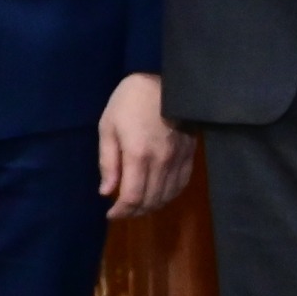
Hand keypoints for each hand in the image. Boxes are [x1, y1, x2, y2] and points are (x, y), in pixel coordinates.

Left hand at [94, 72, 193, 218]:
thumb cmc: (129, 102)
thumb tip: (106, 192)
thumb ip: (108, 163)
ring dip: (152, 206)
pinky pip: (182, 184)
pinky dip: (169, 195)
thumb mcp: (108, 128)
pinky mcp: (190, 154)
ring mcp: (178, 159)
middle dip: (134, 211)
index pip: (132, 197)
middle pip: (151, 200)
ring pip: (168, 196)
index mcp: (138, 155)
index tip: (110, 214)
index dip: (121, 211)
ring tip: (138, 205)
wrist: (163, 81)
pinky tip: (158, 195)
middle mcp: (162, 161)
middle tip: (122, 211)